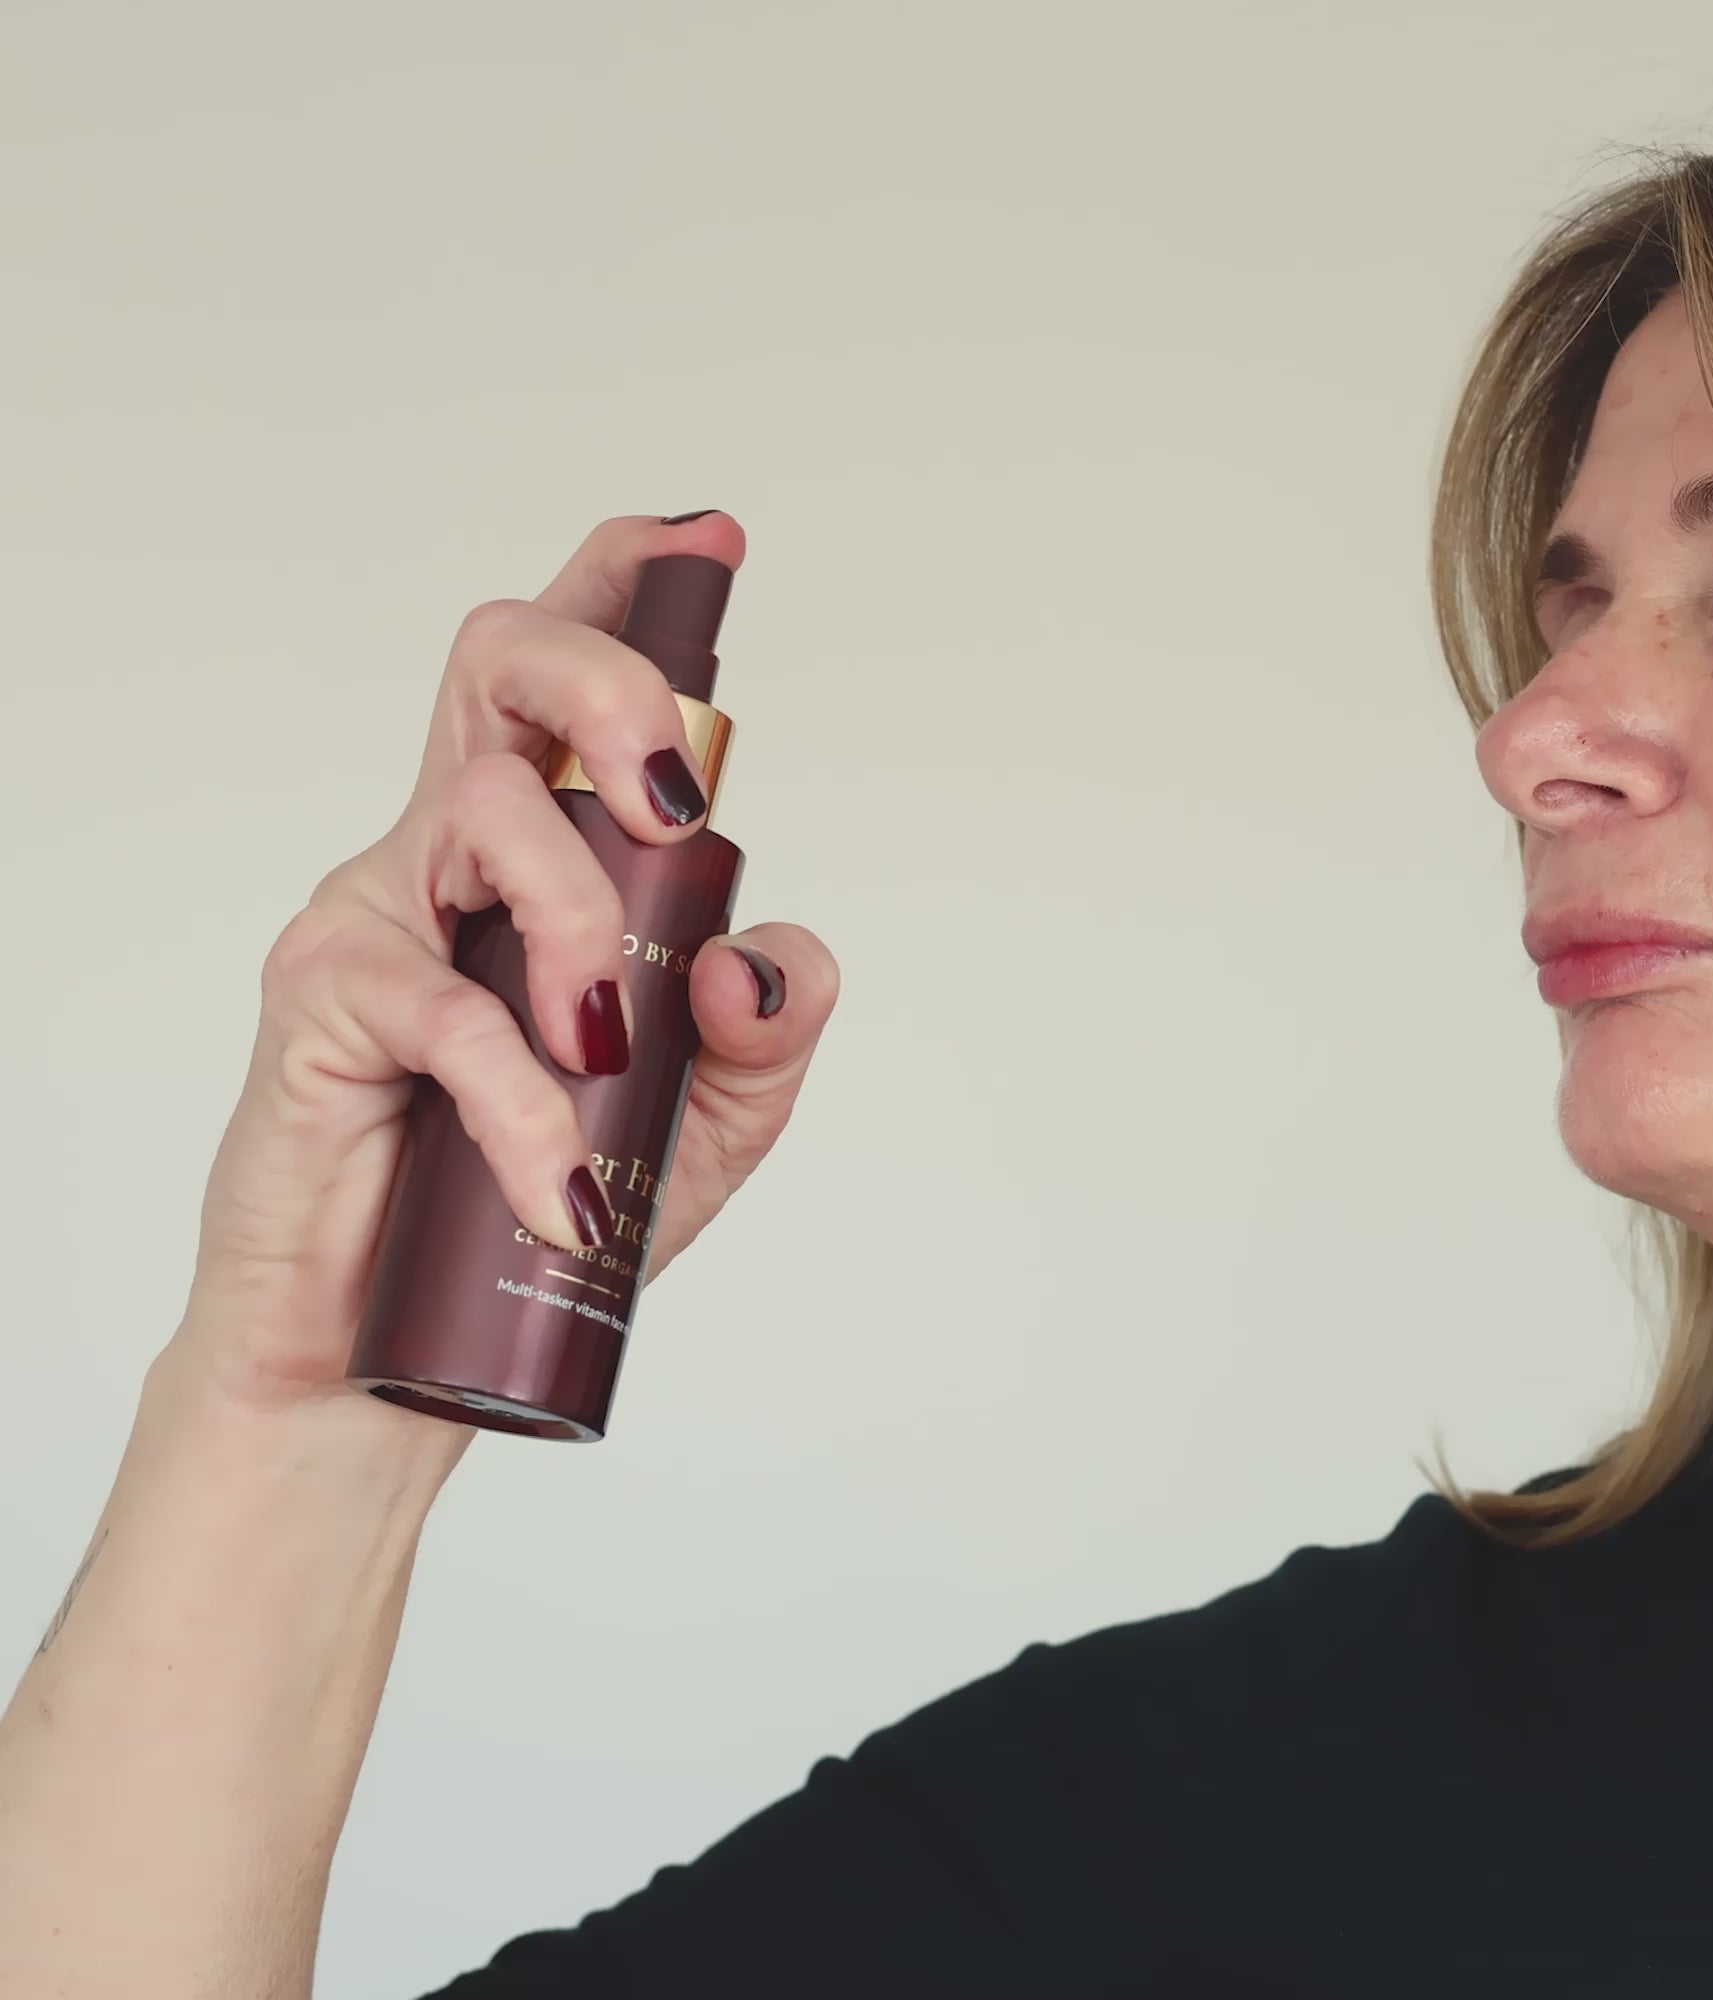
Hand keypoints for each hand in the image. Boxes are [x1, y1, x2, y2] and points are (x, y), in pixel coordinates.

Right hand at [161, 513, 836, 1450]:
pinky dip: (528, 1099)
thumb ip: (761, 1030)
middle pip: (501, 661)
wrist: (382, 1358)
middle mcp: (452, 851)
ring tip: (611, 1056)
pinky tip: (566, 1183)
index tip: (706, 540)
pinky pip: (444, 1007)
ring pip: (491, 812)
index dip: (626, 588)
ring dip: (586, 929)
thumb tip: (757, 956)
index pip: (563, 684)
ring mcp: (378, 910)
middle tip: (684, 794)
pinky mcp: (320, 1000)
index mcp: (541, 854)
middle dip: (613, 681)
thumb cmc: (534, 1207)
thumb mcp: (700, 1123)